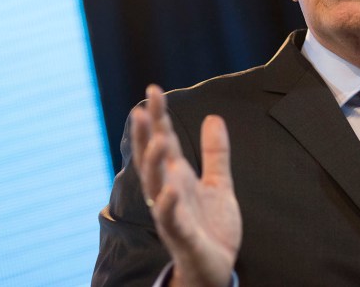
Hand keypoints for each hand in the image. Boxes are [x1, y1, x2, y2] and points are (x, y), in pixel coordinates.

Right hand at [132, 85, 240, 286]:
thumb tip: (214, 117)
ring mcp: (172, 213)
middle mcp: (169, 191)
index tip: (153, 89)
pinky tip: (170, 189)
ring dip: (155, 164)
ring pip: (156, 186)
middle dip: (146, 134)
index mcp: (177, 176)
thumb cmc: (211, 227)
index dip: (158, 116)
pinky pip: (172, 219)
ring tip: (157, 140)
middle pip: (153, 158)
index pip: (164, 140)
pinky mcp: (183, 236)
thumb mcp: (218, 184)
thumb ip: (215, 153)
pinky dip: (169, 205)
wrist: (216, 268)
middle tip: (141, 109)